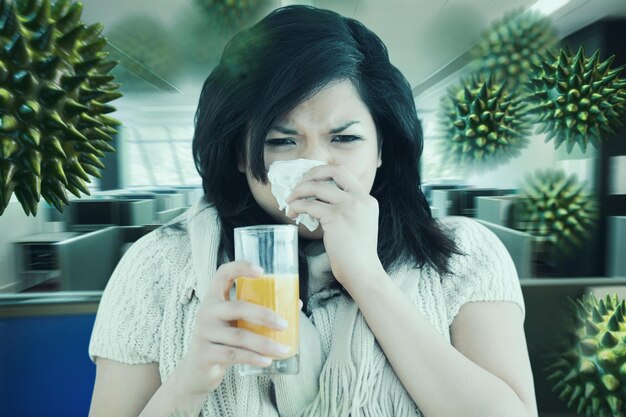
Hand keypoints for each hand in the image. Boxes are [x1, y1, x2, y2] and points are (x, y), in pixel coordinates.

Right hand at [172, 261, 291, 398]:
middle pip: (237, 307)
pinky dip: (253, 358)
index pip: (223, 274)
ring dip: (264, 343)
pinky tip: (267, 361)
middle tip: (284, 324)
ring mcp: (203, 333)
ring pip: (238, 336)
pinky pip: (233, 354)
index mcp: (214, 298)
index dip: (240, 268)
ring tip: (283, 349)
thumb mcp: (235, 323)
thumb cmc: (223, 340)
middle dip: (264, 315)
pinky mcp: (204, 354)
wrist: (197, 370)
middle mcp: (206, 311)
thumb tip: (296, 304)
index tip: (262, 271)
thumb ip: (258, 314)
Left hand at [286, 164, 384, 287]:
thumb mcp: (358, 224)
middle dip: (312, 174)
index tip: (310, 180)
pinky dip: (297, 206)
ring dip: (299, 191)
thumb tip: (318, 200)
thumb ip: (347, 209)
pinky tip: (292, 213)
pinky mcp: (336, 217)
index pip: (344, 172)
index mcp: (367, 199)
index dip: (324, 172)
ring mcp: (349, 206)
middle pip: (333, 170)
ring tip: (290, 201)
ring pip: (317, 187)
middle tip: (298, 185)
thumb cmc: (356, 254)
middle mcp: (360, 199)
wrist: (362, 272)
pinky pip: (310, 205)